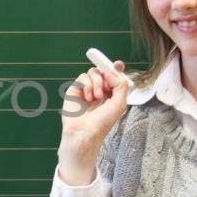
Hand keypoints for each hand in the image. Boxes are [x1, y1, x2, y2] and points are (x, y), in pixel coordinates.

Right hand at [57, 59, 128, 183]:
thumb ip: (121, 85)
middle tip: (107, 85)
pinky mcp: (75, 89)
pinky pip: (83, 77)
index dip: (117, 68)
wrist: (84, 132)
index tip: (119, 64)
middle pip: (103, 70)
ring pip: (93, 72)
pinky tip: (88, 97)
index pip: (114, 76)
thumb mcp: (119, 104)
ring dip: (97, 82)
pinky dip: (87, 85)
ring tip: (97, 97)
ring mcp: (87, 89)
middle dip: (107, 74)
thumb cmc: (102, 123)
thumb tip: (111, 73)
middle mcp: (100, 90)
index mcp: (112, 94)